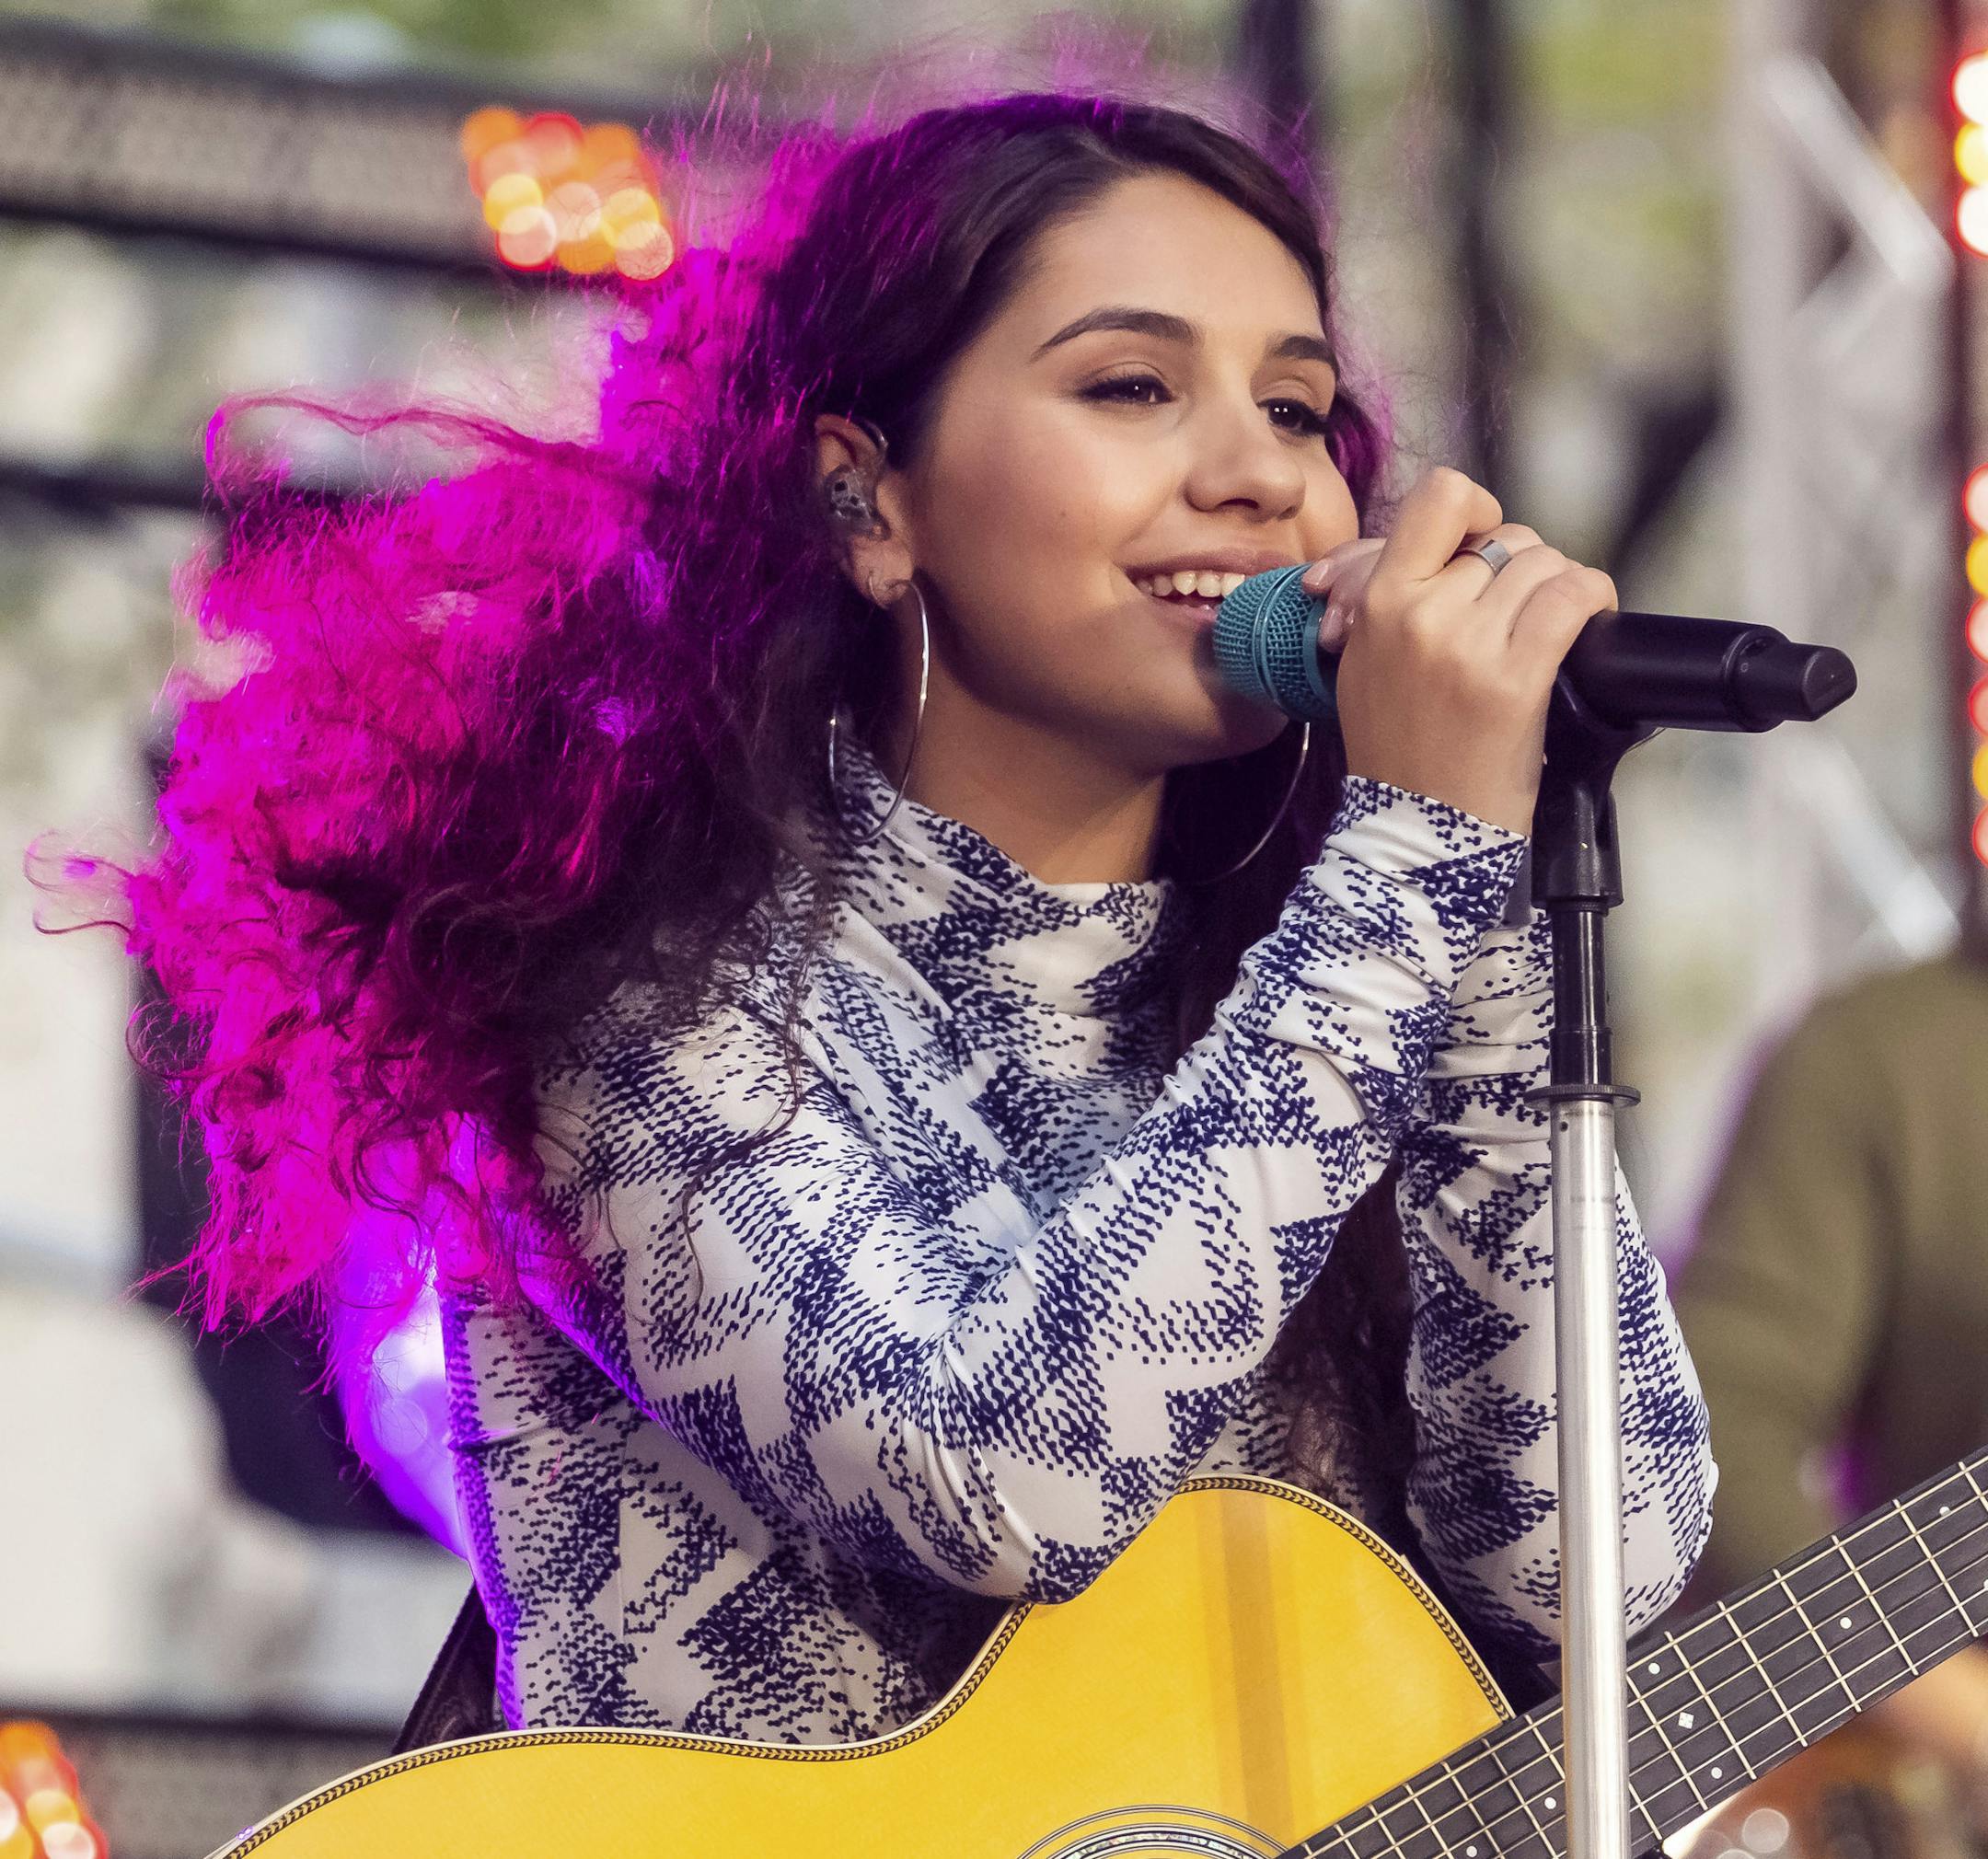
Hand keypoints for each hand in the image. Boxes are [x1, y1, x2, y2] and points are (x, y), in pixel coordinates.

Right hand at [1302, 468, 1616, 835]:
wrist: (1414, 830)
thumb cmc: (1394, 752)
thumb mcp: (1361, 663)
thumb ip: (1376, 597)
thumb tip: (1394, 548)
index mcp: (1379, 604)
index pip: (1440, 498)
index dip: (1476, 507)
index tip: (1481, 542)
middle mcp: (1421, 613)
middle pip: (1504, 539)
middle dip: (1520, 568)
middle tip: (1515, 611)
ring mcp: (1468, 645)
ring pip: (1543, 564)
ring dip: (1557, 588)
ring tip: (1546, 628)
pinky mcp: (1514, 680)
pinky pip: (1571, 598)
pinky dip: (1592, 600)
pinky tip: (1587, 622)